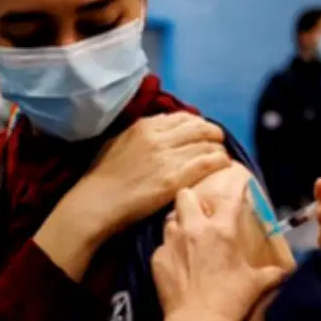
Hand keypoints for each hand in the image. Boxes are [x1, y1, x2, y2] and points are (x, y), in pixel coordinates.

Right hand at [36, 112, 230, 278]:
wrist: (96, 202)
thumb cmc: (102, 177)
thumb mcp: (119, 142)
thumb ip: (141, 134)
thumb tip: (163, 131)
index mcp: (145, 126)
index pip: (183, 118)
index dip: (198, 124)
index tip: (202, 133)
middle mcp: (158, 137)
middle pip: (199, 127)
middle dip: (213, 133)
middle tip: (218, 142)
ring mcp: (167, 157)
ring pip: (207, 144)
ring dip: (219, 149)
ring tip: (222, 157)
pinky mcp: (174, 179)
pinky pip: (207, 163)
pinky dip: (220, 162)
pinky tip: (224, 166)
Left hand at [152, 186, 285, 320]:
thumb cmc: (230, 299)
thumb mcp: (256, 284)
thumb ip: (272, 273)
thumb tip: (287, 272)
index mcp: (221, 230)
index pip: (230, 197)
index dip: (235, 187)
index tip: (238, 182)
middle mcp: (194, 228)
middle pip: (185, 195)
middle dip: (191, 199)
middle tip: (199, 212)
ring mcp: (172, 241)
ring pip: (170, 218)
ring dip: (178, 224)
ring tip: (185, 236)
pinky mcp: (157, 257)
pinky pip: (162, 245)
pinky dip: (169, 251)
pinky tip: (176, 263)